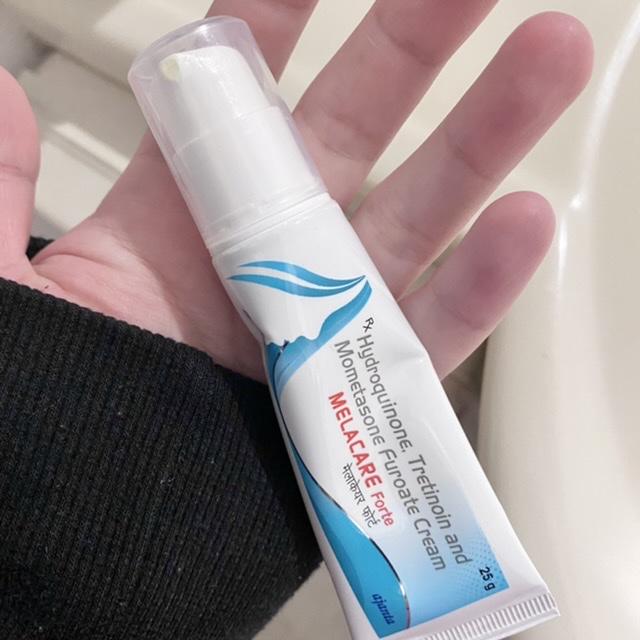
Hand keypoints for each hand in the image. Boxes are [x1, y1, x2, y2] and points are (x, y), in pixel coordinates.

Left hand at [0, 1, 591, 380]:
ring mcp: (325, 319)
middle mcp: (268, 255)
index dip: (281, 16)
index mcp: (183, 216)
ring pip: (420, 215)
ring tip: (545, 64)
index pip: (245, 94)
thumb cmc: (55, 417)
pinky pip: (429, 329)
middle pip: (358, 130)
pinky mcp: (362, 390)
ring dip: (484, 142)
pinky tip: (521, 223)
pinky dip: (478, 282)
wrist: (101, 533)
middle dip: (416, 49)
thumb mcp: (7, 290)